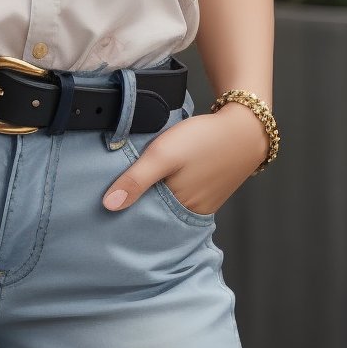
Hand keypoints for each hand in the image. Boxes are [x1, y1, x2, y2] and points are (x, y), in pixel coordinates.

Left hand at [102, 104, 268, 215]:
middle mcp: (191, 211)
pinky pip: (180, 194)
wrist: (244, 127)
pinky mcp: (207, 189)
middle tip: (111, 196)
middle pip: (155, 214)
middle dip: (136, 207)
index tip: (102, 210)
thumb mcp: (163, 155)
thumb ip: (136, 179)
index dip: (124, 214)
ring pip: (168, 203)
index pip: (144, 221)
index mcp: (179, 209)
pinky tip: (159, 177)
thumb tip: (108, 206)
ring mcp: (201, 201)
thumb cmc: (203, 140)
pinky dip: (168, 187)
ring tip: (130, 186)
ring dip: (151, 196)